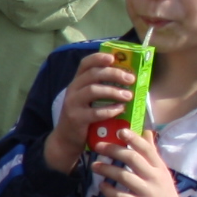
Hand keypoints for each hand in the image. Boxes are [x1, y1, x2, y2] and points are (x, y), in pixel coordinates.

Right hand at [42, 48, 137, 172]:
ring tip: (129, 95)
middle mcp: (73, 90)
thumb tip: (128, 78)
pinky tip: (120, 109)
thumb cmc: (84, 116)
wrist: (66, 139)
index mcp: (77, 82)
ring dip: (113, 91)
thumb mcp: (89, 99)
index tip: (114, 57)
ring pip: (93, 90)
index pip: (85, 64)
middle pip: (93, 74)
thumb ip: (102, 88)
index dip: (98, 58)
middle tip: (130, 78)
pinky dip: (110, 110)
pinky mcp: (76, 119)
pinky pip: (95, 112)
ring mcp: (73, 104)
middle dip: (113, 74)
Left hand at [90, 128, 184, 196]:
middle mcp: (154, 177)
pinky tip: (101, 185)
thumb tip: (146, 131)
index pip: (147, 149)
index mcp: (159, 167)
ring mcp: (147, 192)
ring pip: (124, 176)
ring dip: (107, 169)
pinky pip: (121, 196)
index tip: (120, 131)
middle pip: (132, 159)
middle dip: (114, 150)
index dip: (134, 138)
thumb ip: (152, 153)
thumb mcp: (161, 171)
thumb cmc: (163, 192)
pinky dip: (109, 190)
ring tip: (94, 165)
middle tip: (98, 146)